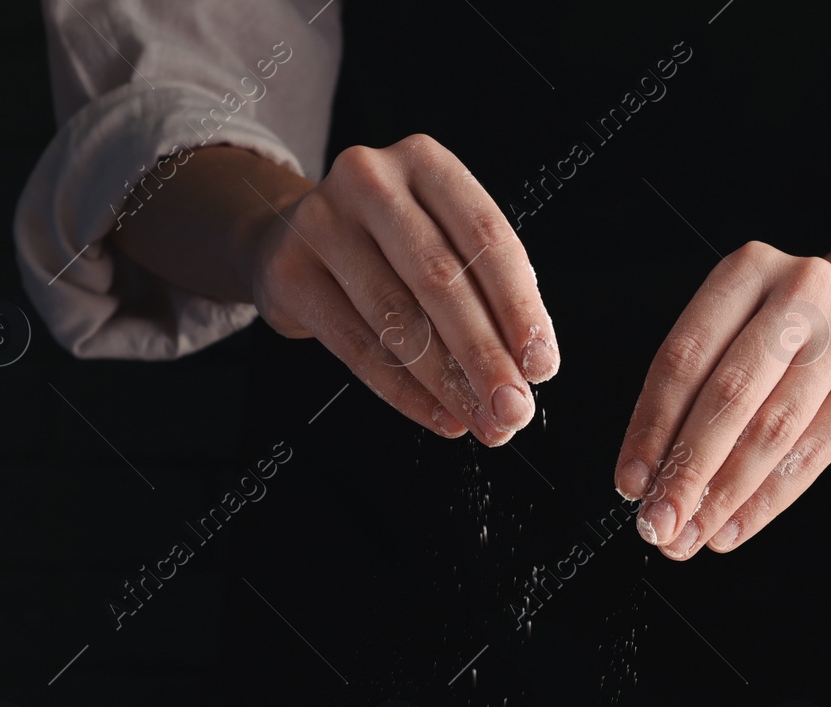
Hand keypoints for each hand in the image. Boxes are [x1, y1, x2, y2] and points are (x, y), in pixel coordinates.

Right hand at [248, 135, 557, 443]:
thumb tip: (529, 367)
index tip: (541, 364)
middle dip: (485, 354)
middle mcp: (371, 180)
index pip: (487, 238)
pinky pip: (357, 346)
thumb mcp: (441, 239)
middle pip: (441, 280)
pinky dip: (405, 391)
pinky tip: (438, 415)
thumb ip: (486, 291)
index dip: (520, 307)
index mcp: (426, 162)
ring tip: (481, 420)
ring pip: (398, 318)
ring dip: (448, 383)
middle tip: (513, 407)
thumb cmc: (389, 244)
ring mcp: (322, 223)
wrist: (289, 237)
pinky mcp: (289, 273)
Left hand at [613, 242, 830, 558]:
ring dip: (724, 495)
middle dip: (687, 471)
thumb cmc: (778, 336)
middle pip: (729, 395)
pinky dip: (766, 501)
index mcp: (746, 270)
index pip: (684, 358)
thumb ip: (687, 396)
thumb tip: (647, 479)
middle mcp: (800, 293)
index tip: (631, 482)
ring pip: (772, 430)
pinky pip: (811, 455)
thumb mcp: (728, 336)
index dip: (652, 427)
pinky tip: (735, 526)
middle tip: (660, 522)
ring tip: (693, 534)